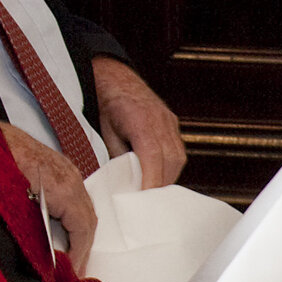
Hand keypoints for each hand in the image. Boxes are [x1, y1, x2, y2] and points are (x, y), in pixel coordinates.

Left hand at [1, 122, 93, 264]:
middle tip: (73, 270)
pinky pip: (74, 196)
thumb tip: (45, 256)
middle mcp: (71, 177)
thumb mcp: (11, 204)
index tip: (72, 272)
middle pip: (87, 219)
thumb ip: (33, 231)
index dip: (79, 254)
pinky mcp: (59, 166)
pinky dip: (72, 216)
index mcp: (63, 188)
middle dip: (82, 247)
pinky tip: (61, 230)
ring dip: (78, 232)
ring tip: (69, 254)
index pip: (83, 228)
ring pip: (83, 207)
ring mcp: (67, 169)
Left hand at [90, 58, 185, 187]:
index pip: (152, 156)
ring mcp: (169, 121)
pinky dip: (170, 167)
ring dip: (167, 177)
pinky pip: (178, 150)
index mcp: (140, 120)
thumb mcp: (104, 132)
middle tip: (147, 203)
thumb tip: (124, 184)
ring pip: (177, 157)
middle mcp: (160, 120)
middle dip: (160, 184)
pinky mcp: (172, 123)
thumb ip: (117, 157)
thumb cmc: (105, 104)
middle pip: (170, 160)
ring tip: (153, 192)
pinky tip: (158, 175)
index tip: (145, 199)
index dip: (151, 180)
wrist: (114, 78)